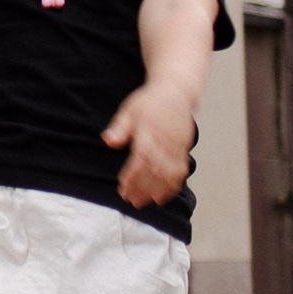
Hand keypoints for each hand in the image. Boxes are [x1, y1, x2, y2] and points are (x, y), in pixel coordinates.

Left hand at [104, 83, 193, 206]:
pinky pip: (180, 171)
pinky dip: (172, 186)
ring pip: (169, 174)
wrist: (176, 91)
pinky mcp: (184, 150)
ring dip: (157, 190)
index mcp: (150, 131)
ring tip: (145, 202)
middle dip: (143, 187)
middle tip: (131, 200)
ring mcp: (177, 146)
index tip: (123, 187)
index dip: (133, 175)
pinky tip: (162, 196)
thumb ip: (120, 127)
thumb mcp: (129, 109)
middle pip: (155, 170)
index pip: (142, 158)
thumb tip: (108, 140)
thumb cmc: (150, 101)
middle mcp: (165, 141)